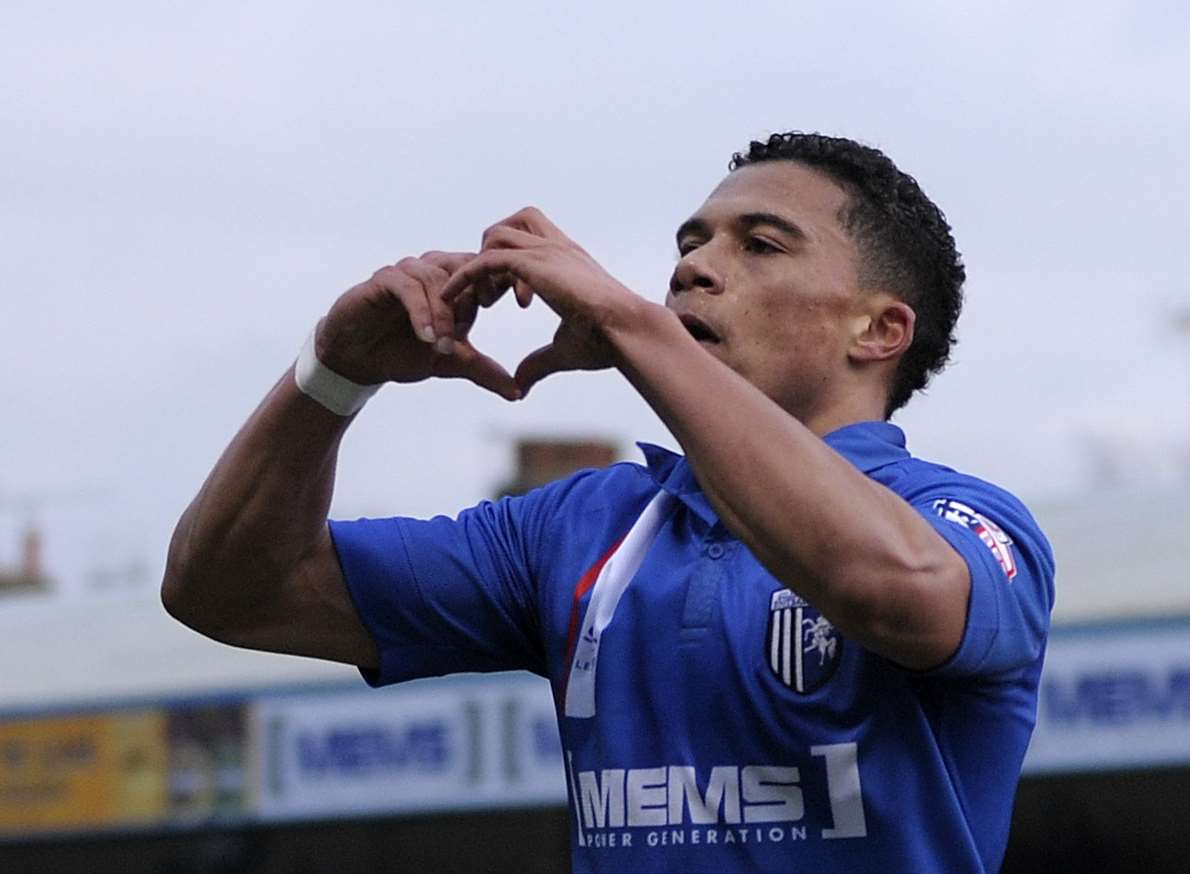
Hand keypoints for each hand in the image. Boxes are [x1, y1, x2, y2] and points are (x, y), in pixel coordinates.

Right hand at [317, 251, 519, 400]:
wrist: (357, 360)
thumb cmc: (403, 352)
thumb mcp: (449, 362)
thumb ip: (482, 370)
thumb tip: (518, 392)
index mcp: (454, 280)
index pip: (487, 268)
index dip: (505, 283)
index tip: (523, 304)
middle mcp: (432, 269)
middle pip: (465, 267)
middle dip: (475, 297)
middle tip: (472, 328)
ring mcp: (407, 272)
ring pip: (437, 278)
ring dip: (445, 314)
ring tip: (445, 346)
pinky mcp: (384, 280)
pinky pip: (408, 289)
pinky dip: (421, 313)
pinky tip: (426, 338)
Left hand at [441, 208, 643, 395]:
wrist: (628, 330)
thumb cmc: (609, 340)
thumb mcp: (565, 349)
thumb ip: (539, 361)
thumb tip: (521, 383)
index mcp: (569, 261)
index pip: (533, 238)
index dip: (510, 264)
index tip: (503, 300)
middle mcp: (558, 248)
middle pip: (515, 223)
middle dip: (494, 250)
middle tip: (491, 292)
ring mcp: (547, 251)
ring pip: (497, 234)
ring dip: (481, 263)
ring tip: (484, 302)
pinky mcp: (535, 263)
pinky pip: (487, 258)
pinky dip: (467, 275)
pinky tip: (455, 297)